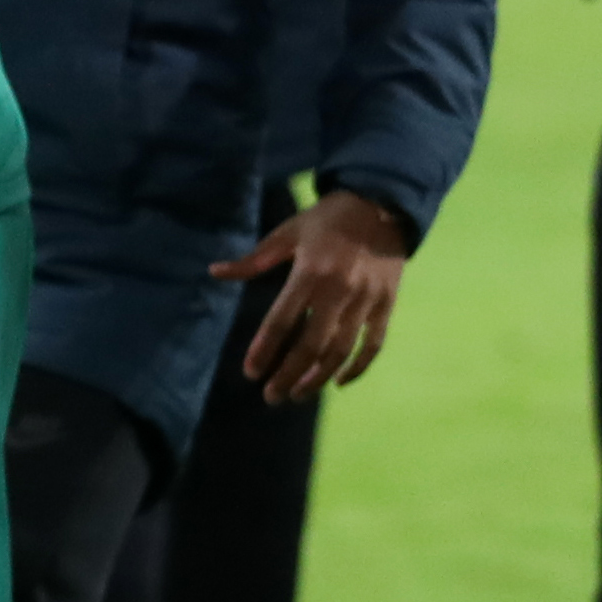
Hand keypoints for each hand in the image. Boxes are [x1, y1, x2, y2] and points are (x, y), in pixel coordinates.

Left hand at [211, 186, 412, 403]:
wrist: (382, 204)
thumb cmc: (326, 219)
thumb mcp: (287, 233)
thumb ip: (253, 260)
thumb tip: (215, 272)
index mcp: (309, 272)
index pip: (281, 320)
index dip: (264, 350)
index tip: (250, 373)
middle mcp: (338, 290)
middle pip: (311, 345)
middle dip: (289, 375)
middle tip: (271, 397)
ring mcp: (366, 300)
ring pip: (341, 350)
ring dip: (318, 378)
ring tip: (297, 395)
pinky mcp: (387, 304)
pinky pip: (373, 344)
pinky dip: (358, 367)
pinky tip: (339, 382)